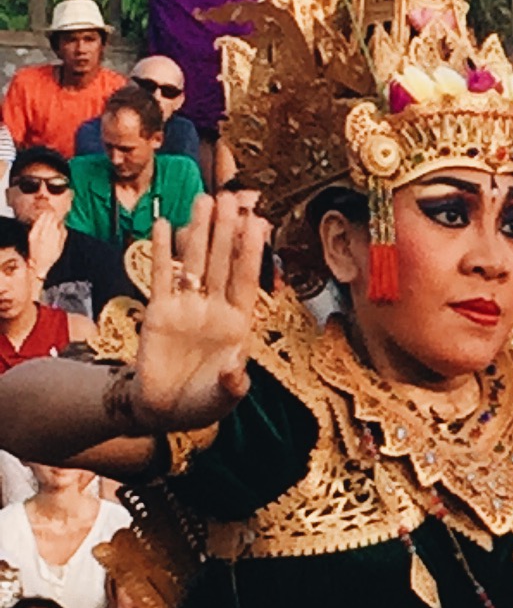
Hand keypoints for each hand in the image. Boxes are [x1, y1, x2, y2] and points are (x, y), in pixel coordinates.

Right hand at [128, 200, 265, 432]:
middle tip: (232, 197)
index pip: (247, 280)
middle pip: (223, 262)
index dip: (252, 251)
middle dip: (227, 230)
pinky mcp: (159, 312)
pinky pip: (161, 276)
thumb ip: (231, 383)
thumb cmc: (202, 403)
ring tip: (203, 200)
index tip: (258, 222)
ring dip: (199, 232)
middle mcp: (214, 309)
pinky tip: (162, 225)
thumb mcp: (223, 397)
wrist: (164, 410)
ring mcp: (187, 307)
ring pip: (195, 262)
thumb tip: (236, 371)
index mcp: (238, 324)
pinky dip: (162, 251)